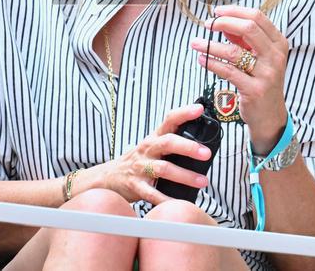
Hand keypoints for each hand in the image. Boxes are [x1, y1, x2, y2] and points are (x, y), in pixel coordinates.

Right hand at [76, 104, 211, 203]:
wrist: (109, 178)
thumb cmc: (138, 161)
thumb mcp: (152, 147)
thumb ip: (172, 143)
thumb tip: (203, 144)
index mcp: (154, 138)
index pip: (169, 120)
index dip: (183, 113)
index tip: (199, 109)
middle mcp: (147, 149)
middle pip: (168, 143)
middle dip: (188, 147)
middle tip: (206, 154)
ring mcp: (140, 167)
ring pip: (163, 169)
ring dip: (184, 175)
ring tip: (202, 181)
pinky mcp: (136, 186)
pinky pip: (152, 194)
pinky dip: (167, 199)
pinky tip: (180, 204)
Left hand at [191, 6, 290, 152]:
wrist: (271, 116)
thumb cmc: (262, 82)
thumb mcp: (259, 57)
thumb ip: (244, 39)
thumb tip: (223, 23)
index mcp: (278, 43)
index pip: (257, 17)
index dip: (234, 11)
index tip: (217, 12)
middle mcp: (276, 56)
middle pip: (248, 28)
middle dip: (223, 23)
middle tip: (207, 24)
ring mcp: (267, 74)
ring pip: (234, 51)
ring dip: (210, 45)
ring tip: (196, 42)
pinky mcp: (254, 90)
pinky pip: (228, 71)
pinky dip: (211, 63)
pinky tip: (202, 59)